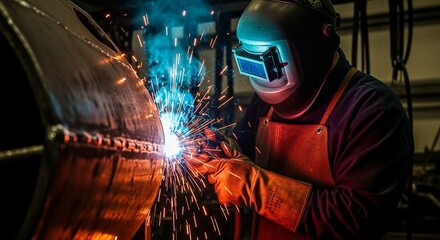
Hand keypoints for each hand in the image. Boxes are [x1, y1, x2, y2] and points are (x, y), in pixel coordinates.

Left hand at [184, 141, 311, 232]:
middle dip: (215, 173)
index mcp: (222, 165)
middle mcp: (219, 177)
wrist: (259, 188)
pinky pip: (219, 193)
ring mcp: (220, 188)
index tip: (185, 157)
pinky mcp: (222, 198)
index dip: (192, 161)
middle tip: (229, 174)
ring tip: (235, 182)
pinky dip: (225, 191)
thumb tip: (218, 140)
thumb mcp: (239, 156)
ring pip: (215, 184)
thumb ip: (227, 148)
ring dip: (221, 182)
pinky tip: (234, 189)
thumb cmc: (250, 171)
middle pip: (209, 175)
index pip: (202, 164)